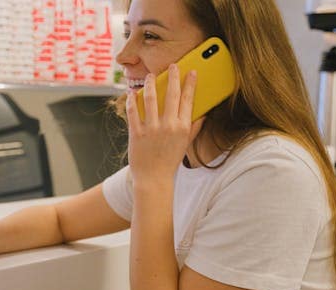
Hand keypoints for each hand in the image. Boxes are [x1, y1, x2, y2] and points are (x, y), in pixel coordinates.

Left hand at [125, 64, 203, 185]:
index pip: (188, 100)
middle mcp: (168, 126)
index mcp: (183, 127)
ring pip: (151, 99)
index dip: (190, 84)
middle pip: (171, 95)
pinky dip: (133, 100)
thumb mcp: (185, 144)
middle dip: (172, 77)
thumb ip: (193, 128)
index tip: (191, 71)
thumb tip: (203, 114)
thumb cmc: (169, 161)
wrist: (153, 179)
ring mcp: (151, 129)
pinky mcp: (136, 133)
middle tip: (172, 66)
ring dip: (150, 84)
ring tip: (151, 76)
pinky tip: (133, 92)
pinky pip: (133, 111)